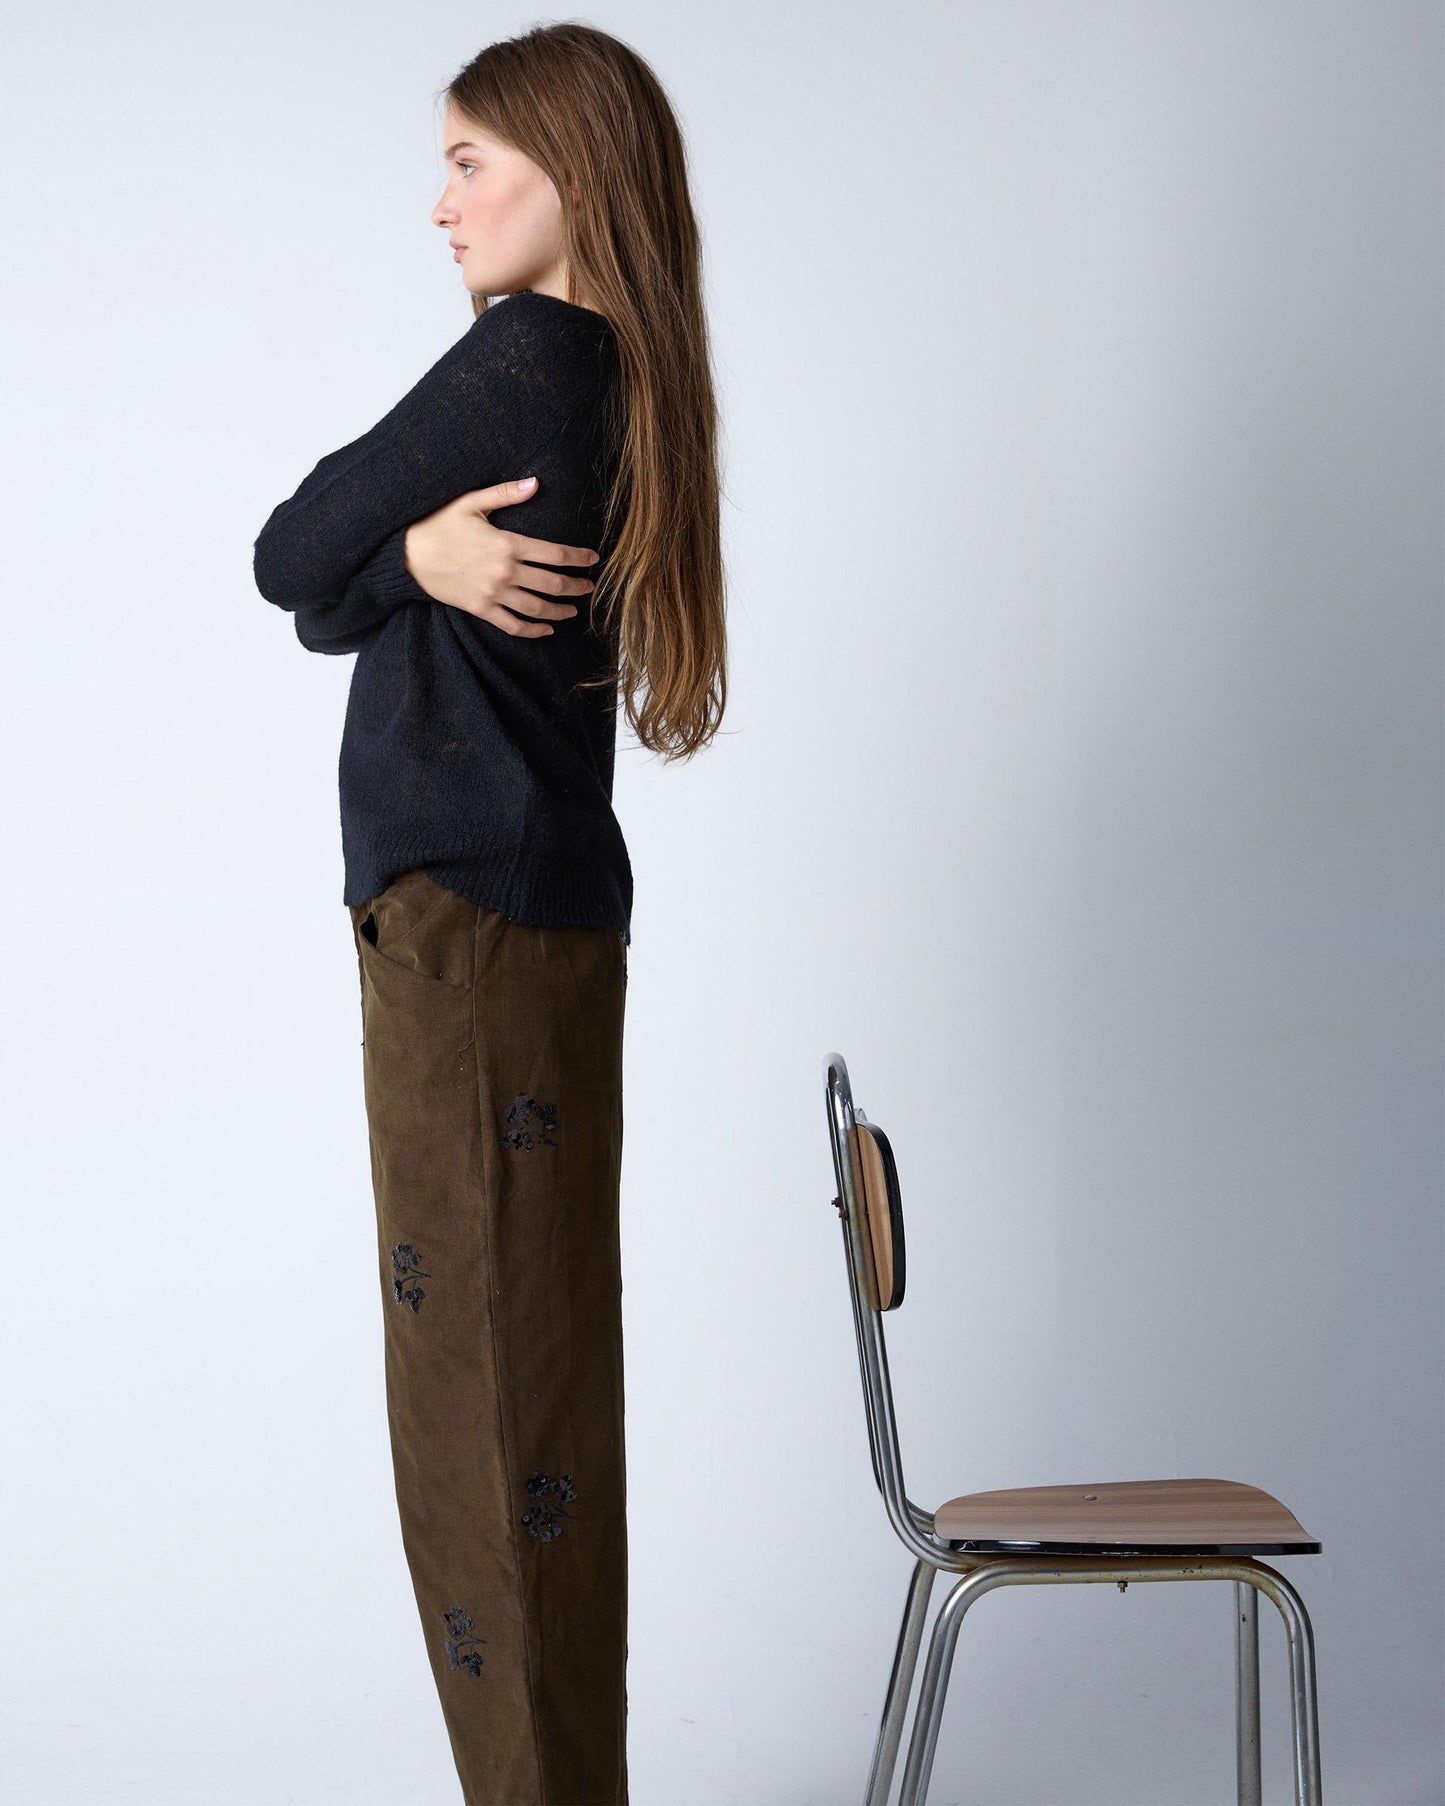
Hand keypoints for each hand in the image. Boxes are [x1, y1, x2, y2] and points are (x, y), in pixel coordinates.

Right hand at [401, 475, 599, 636]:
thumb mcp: (471, 502)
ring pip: (537, 608)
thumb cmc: (438, 524)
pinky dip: (532, 630)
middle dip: (576, 586)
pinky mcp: (481, 609)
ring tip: (574, 610)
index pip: (555, 554)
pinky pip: (513, 625)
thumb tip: (536, 482)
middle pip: (552, 584)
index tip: (593, 559)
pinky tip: (546, 629)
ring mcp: (493, 594)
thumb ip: (506, 493)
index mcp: (507, 543)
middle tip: (590, 587)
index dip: (578, 558)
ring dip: (560, 611)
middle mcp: (504, 572)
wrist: (406, 555)